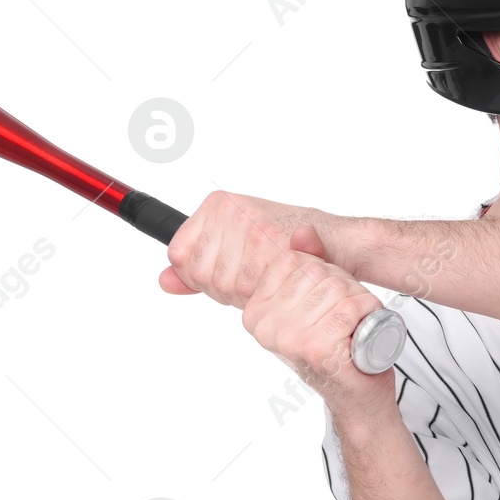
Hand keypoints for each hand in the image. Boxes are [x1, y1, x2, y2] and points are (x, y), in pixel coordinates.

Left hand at [159, 190, 347, 305]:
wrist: (335, 242)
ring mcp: (248, 222)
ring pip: (223, 282)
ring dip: (245, 294)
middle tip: (253, 278)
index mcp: (215, 205)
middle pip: (199, 272)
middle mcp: (228, 210)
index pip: (178, 255)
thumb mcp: (235, 251)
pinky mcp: (268, 239)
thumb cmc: (288, 245)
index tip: (226, 274)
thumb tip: (164, 281)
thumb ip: (197, 266)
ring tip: (267, 278)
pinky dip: (263, 293)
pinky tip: (278, 280)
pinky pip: (247, 286)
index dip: (199, 276)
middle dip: (224, 288)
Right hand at [241, 242, 398, 418]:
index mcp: (255, 310)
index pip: (292, 260)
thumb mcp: (315, 298)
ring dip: (357, 302)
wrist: (357, 394)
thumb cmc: (336, 345)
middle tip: (344, 318)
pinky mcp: (315, 347)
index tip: (326, 303)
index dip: (321, 272)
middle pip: (316, 272)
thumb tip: (301, 230)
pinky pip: (350, 308)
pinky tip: (362, 333)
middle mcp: (265, 324)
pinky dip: (368, 314)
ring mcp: (288, 337)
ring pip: (336, 288)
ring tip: (352, 327)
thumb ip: (303, 261)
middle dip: (342, 288)